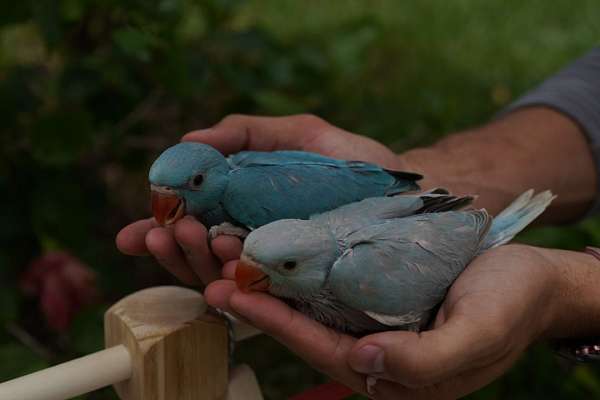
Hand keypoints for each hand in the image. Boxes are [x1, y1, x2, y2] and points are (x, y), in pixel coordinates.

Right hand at [116, 114, 406, 284]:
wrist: (410, 197)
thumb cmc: (358, 167)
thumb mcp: (304, 136)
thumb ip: (249, 132)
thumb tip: (188, 138)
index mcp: (246, 208)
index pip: (193, 223)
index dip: (160, 227)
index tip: (139, 230)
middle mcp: (255, 242)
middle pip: (198, 255)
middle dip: (175, 246)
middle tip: (170, 229)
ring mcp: (277, 271)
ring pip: (221, 279)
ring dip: (195, 265)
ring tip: (194, 240)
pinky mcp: (301, 294)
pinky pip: (261, 298)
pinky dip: (236, 292)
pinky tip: (222, 281)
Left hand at [204, 244, 575, 398]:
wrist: (531, 280)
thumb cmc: (510, 306)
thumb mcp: (477, 335)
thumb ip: (424, 360)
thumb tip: (365, 361)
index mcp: (386, 369)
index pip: (316, 346)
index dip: (272, 321)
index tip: (231, 292)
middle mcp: (365, 345)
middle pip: (296, 324)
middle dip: (250, 295)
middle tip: (208, 260)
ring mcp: (364, 316)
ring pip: (300, 299)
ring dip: (259, 273)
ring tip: (217, 241)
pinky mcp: (368, 289)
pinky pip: (319, 278)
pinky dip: (287, 260)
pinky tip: (262, 236)